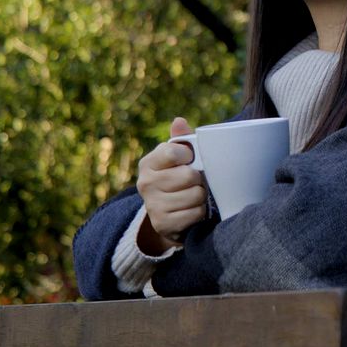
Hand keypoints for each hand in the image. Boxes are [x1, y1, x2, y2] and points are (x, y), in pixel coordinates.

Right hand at [136, 117, 206, 253]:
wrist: (168, 215)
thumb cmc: (178, 178)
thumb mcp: (179, 158)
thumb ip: (181, 139)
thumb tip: (179, 121)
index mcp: (149, 163)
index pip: (174, 152)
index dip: (189, 155)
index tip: (190, 159)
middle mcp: (146, 183)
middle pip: (189, 175)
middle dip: (199, 179)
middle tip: (195, 182)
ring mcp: (152, 206)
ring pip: (195, 195)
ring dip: (201, 197)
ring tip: (194, 196)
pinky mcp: (162, 224)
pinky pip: (195, 214)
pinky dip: (199, 213)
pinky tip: (192, 211)